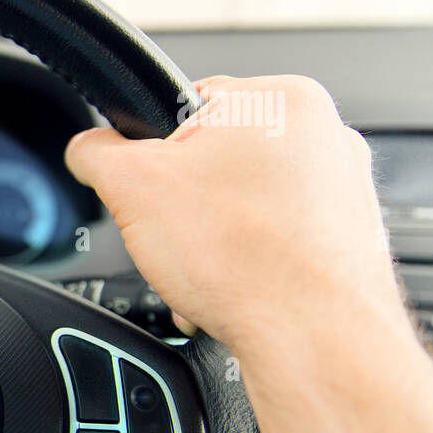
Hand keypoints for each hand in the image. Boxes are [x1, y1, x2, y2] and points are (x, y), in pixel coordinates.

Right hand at [65, 75, 432, 432]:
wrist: (310, 335)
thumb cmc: (246, 258)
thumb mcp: (131, 186)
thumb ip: (96, 152)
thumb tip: (86, 148)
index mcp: (280, 98)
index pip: (184, 107)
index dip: (149, 154)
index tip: (144, 189)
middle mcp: (325, 134)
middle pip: (214, 161)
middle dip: (182, 206)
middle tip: (174, 236)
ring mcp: (342, 188)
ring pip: (243, 204)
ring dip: (211, 239)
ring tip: (207, 268)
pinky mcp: (346, 237)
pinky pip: (275, 239)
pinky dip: (247, 263)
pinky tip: (233, 286)